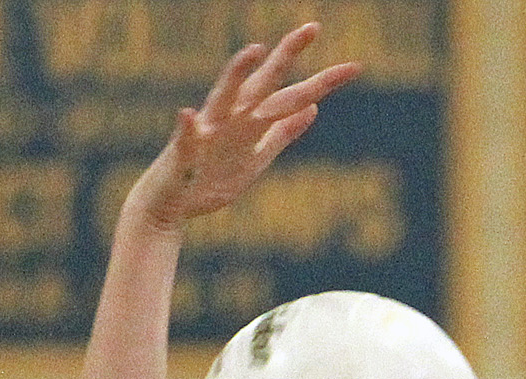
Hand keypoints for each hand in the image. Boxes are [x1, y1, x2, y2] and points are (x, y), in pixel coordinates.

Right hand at [133, 27, 360, 230]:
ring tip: (255, 52)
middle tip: (315, 27)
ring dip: (237, 74)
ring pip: (225, 97)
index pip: (290, 95)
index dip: (320, 81)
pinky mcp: (184, 152)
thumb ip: (281, 133)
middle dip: (289, 56)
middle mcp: (231, 117)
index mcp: (250, 120)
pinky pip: (186, 139)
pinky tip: (188, 115)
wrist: (172, 204)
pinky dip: (187, 127)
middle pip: (266, 83)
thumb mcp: (257, 159)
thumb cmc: (211, 180)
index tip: (353, 68)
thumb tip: (312, 109)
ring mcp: (208, 132)